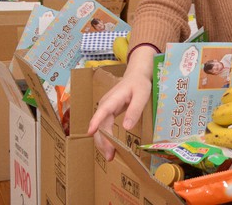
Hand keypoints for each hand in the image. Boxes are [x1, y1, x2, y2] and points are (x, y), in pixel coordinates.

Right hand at [87, 45, 155, 160]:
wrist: (136, 76)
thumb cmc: (139, 84)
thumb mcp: (142, 95)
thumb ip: (135, 110)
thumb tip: (127, 127)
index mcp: (113, 99)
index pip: (102, 111)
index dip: (95, 122)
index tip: (90, 133)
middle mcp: (105, 105)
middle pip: (99, 125)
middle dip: (102, 141)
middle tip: (109, 156)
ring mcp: (105, 109)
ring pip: (100, 128)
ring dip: (103, 142)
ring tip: (109, 156)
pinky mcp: (108, 113)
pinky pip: (104, 127)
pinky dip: (106, 138)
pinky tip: (110, 147)